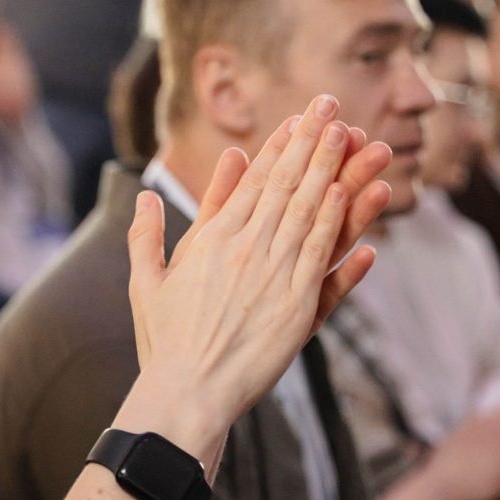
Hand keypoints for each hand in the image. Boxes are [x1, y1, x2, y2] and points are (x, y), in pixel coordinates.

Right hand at [124, 100, 392, 453]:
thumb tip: (144, 198)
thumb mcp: (144, 284)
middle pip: (285, 185)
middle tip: (331, 106)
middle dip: (311, 142)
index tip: (298, 118)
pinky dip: (338, 223)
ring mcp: (273, 276)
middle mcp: (244, 250)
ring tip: (354, 135)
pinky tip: (352, 196)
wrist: (186, 393)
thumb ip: (145, 237)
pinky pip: (322, 256)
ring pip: (310, 211)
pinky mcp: (296, 307)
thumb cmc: (163, 344)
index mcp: (210, 240)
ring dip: (335, 170)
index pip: (252, 182)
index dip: (279, 146)